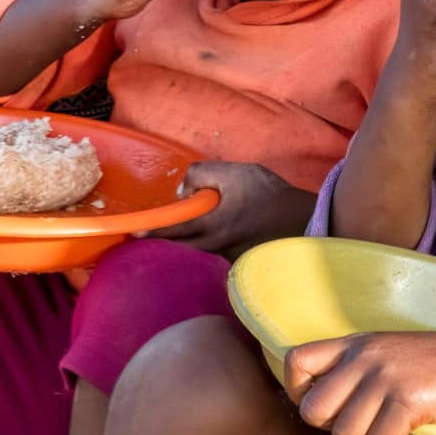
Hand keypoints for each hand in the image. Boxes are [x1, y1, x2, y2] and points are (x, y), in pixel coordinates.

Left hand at [152, 161, 311, 256]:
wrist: (301, 220)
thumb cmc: (268, 195)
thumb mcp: (235, 172)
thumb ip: (203, 174)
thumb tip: (182, 190)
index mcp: (211, 225)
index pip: (174, 229)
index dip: (152, 230)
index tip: (134, 233)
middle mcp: (214, 247)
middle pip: (179, 247)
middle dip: (160, 243)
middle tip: (144, 238)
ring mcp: (225, 258)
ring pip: (194, 252)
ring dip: (180, 245)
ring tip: (169, 237)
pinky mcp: (235, 262)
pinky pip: (210, 255)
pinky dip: (201, 247)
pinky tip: (201, 239)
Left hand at [283, 328, 435, 434]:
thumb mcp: (391, 354)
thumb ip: (357, 372)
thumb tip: (325, 410)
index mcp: (356, 343)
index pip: (295, 361)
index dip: (299, 393)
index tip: (328, 408)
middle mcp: (364, 357)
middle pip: (313, 410)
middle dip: (335, 429)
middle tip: (365, 426)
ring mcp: (385, 377)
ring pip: (344, 433)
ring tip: (392, 432)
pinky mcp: (408, 400)